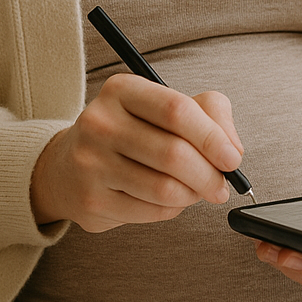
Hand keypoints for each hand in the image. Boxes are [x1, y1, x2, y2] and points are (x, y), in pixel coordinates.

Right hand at [31, 73, 243, 230]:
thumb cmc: (131, 131)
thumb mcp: (165, 106)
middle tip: (222, 186)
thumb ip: (209, 113)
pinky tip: (169, 199)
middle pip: (173, 153)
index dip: (212, 137)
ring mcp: (91, 163)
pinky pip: (150, 212)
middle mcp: (100, 122)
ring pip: (164, 188)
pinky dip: (172, 209)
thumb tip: (232, 150)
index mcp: (121, 90)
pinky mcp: (91, 201)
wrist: (68, 167)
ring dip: (192, 195)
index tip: (232, 158)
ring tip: (196, 191)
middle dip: (209, 175)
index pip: (176, 110)